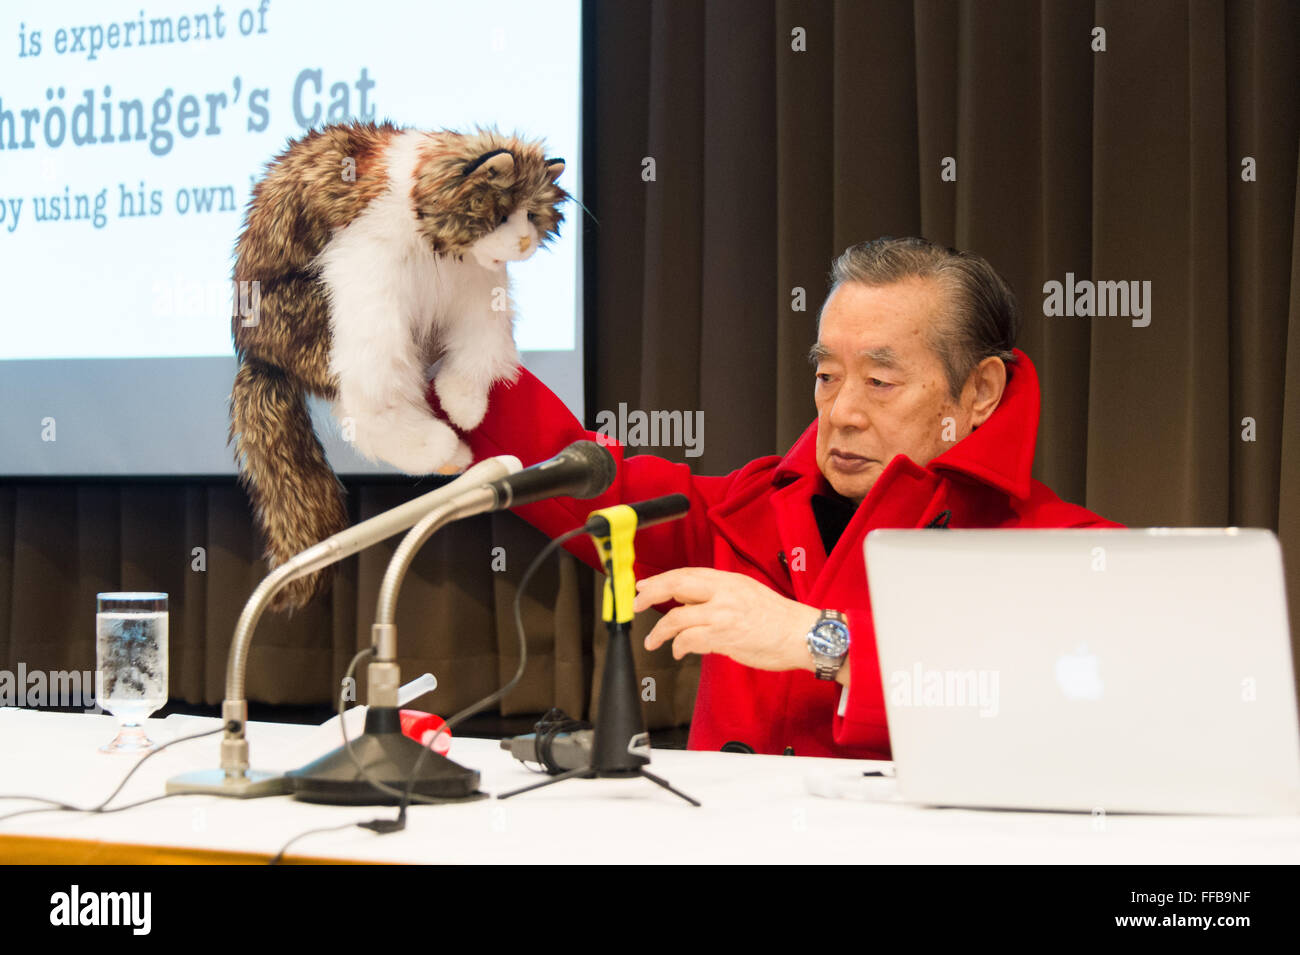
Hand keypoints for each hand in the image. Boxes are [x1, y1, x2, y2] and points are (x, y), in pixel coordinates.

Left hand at [633, 568, 821, 672]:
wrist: (802, 634)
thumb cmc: (778, 619)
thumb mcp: (746, 594)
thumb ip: (717, 596)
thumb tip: (689, 605)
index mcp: (728, 580)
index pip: (686, 574)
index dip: (661, 580)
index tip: (644, 587)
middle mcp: (723, 592)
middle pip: (676, 586)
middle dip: (650, 595)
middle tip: (637, 604)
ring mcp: (723, 614)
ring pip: (677, 617)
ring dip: (659, 631)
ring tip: (652, 640)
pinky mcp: (725, 637)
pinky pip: (689, 640)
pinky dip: (678, 646)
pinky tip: (677, 651)